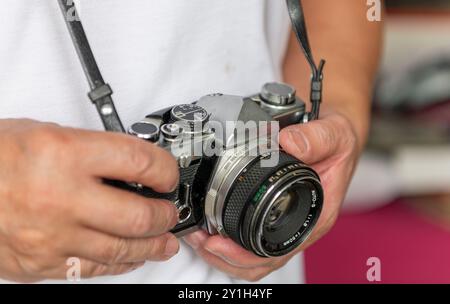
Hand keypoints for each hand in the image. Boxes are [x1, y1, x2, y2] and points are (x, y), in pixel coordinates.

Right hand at [0, 119, 179, 281]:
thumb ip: (92, 150)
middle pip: (139, 215)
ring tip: (164, 241)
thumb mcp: (45, 134)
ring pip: (122, 249)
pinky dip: (121, 264)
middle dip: (164, 215)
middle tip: (169, 212)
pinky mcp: (43, 264)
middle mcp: (61, 196)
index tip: (167, 175)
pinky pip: (95, 269)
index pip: (139, 161)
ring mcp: (52, 236)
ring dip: (152, 245)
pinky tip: (132, 257)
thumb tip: (130, 165)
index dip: (164, 169)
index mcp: (64, 153)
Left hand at [184, 106, 359, 280]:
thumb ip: (316, 138)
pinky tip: (211, 225)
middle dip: (225, 258)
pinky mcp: (275, 213)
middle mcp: (299, 225)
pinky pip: (251, 238)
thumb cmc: (337, 145)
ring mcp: (286, 222)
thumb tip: (288, 143)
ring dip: (223, 253)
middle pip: (260, 263)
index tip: (216, 242)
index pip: (278, 251)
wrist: (334, 138)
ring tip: (199, 236)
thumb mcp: (335, 134)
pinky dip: (228, 239)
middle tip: (199, 240)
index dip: (244, 255)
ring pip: (253, 256)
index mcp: (314, 214)